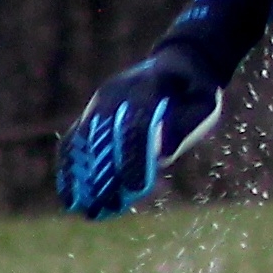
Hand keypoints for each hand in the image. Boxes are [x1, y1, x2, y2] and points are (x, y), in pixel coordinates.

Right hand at [56, 0, 272, 218]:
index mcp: (147, 88)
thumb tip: (161, 155)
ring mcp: (100, 103)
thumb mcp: (203, 102)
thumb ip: (184, 125)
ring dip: (81, 177)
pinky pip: (74, 140)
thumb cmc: (193, 89)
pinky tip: (70, 196)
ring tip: (83, 209)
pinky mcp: (92, 113)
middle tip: (103, 209)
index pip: (135, 126)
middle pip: (103, 138)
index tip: (133, 189)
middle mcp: (116, 94)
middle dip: (102, 176)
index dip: (132, 158)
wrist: (175, 62)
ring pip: (83, 142)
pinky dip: (69, 168)